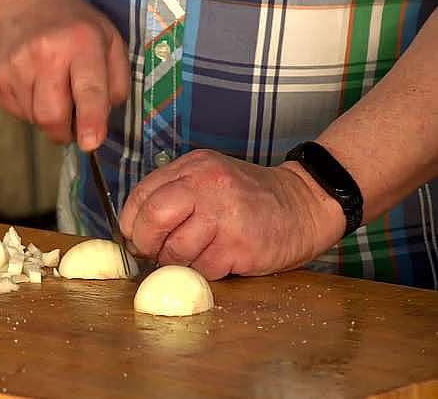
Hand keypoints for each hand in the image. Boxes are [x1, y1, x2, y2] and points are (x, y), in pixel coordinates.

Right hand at [0, 0, 128, 150]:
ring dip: (48, 117)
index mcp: (82, 43)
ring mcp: (16, 65)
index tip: (91, 143)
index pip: (88, 89)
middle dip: (65, 132)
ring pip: (34, 119)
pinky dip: (30, 109)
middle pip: (52, 115)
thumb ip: (117, 82)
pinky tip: (34, 84)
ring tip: (53, 90)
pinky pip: (17, 113)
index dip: (90, 120)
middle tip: (73, 125)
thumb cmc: (75, 27)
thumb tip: (102, 119)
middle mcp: (45, 53)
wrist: (25, 1)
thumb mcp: (111, 41)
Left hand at [119, 149, 345, 279]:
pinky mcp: (239, 245)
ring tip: (200, 251)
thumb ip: (173, 195)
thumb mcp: (209, 179)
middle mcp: (206, 185)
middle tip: (156, 252)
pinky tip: (222, 257)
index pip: (141, 196)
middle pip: (152, 220)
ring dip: (180, 261)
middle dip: (147, 243)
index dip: (132, 223)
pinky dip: (206, 270)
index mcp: (193, 167)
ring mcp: (223, 215)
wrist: (305, 205)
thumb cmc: (250, 198)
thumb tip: (134, 230)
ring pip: (175, 251)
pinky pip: (202, 269)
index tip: (136, 236)